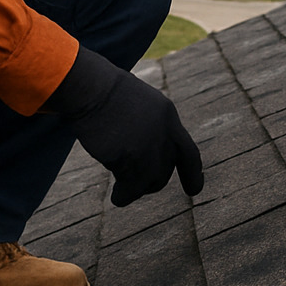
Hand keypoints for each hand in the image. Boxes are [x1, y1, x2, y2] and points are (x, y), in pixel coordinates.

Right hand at [43, 47, 203, 205]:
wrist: (90, 87)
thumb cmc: (103, 92)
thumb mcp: (138, 104)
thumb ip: (149, 128)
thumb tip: (147, 156)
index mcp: (168, 116)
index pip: (189, 153)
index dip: (192, 174)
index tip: (194, 191)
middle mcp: (165, 134)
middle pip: (165, 171)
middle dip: (150, 180)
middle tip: (131, 181)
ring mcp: (150, 147)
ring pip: (150, 182)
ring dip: (135, 188)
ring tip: (121, 191)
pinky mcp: (131, 159)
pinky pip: (130, 189)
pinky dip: (123, 197)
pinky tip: (116, 197)